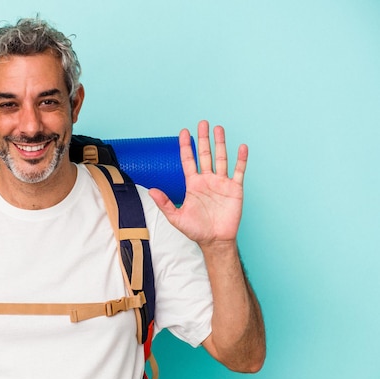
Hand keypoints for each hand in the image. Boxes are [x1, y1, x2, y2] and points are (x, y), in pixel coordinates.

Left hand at [149, 120, 247, 246]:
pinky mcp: (234, 189)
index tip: (184, 132)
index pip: (188, 160)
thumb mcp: (176, 217)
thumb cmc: (196, 230)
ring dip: (220, 143)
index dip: (186, 146)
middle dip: (203, 139)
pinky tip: (241, 147)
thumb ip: (165, 203)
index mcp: (193, 184)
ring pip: (221, 158)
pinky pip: (238, 171)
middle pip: (204, 154)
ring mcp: (221, 183)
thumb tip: (152, 191)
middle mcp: (207, 180)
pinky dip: (241, 159)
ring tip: (219, 128)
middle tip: (202, 123)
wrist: (215, 241)